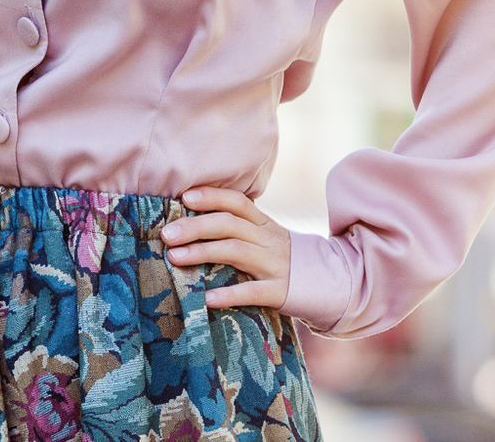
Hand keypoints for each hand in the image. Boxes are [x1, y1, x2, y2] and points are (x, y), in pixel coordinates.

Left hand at [162, 187, 292, 312]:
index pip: (238, 203)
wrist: (327, 284)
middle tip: (166, 234)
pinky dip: (229, 295)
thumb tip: (191, 222)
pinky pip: (252, 291)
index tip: (185, 197)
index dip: (213, 197)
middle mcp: (269, 239)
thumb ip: (238, 229)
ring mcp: (275, 265)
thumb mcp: (266, 238)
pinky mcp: (279, 291)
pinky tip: (207, 299)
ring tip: (174, 258)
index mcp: (264, 224)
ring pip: (236, 252)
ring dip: (203, 253)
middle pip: (230, 225)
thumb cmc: (281, 260)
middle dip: (196, 227)